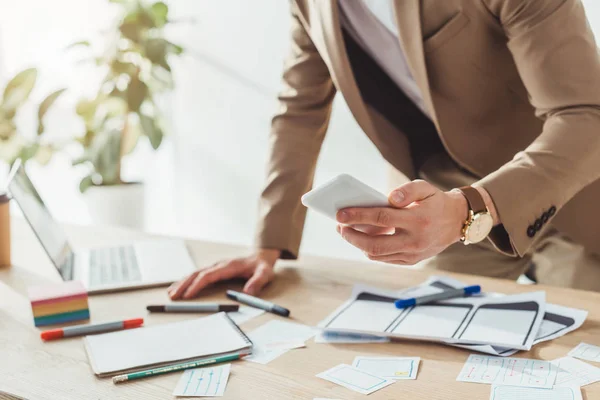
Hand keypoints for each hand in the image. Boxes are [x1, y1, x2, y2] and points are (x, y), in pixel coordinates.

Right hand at [168, 249, 279, 299]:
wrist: (261, 256)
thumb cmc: (261, 266)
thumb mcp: (265, 273)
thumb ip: (257, 282)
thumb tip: (247, 293)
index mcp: (228, 266)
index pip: (208, 275)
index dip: (197, 285)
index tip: (187, 295)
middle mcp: (219, 265)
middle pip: (197, 274)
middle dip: (184, 285)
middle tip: (173, 296)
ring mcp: (215, 266)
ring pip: (195, 273)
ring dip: (182, 282)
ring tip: (171, 293)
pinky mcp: (214, 270)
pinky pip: (197, 274)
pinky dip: (187, 280)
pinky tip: (178, 286)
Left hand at [335, 180, 467, 264]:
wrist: (457, 222)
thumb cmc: (435, 201)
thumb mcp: (425, 188)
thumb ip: (407, 190)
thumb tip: (390, 198)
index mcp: (418, 219)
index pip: (382, 218)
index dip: (358, 216)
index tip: (340, 214)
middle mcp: (415, 240)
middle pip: (375, 244)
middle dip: (352, 236)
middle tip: (339, 227)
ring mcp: (413, 254)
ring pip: (378, 255)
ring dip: (358, 244)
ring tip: (347, 231)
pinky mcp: (411, 261)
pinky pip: (385, 259)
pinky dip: (370, 250)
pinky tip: (362, 238)